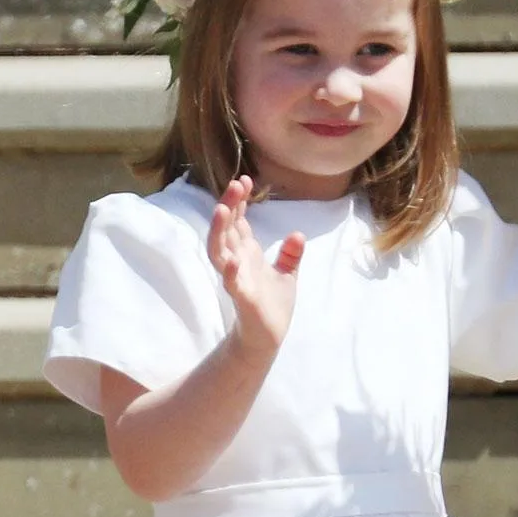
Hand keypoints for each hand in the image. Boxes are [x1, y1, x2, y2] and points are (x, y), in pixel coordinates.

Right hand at [207, 176, 305, 362]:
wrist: (269, 337)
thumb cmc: (273, 304)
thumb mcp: (287, 274)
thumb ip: (290, 254)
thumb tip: (298, 234)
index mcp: (246, 253)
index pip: (238, 221)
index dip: (239, 201)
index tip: (244, 179)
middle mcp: (237, 261)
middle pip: (227, 228)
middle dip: (229, 206)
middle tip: (235, 184)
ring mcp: (236, 278)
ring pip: (220, 250)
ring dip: (219, 231)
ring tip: (222, 210)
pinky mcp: (242, 298)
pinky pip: (232, 282)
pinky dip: (231, 271)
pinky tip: (232, 260)